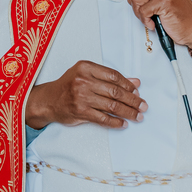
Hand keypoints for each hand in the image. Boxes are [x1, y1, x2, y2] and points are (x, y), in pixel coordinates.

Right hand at [25, 60, 145, 128]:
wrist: (48, 100)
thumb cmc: (68, 86)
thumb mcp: (86, 75)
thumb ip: (109, 78)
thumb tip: (135, 82)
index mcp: (85, 67)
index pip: (114, 76)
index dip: (129, 85)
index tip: (137, 92)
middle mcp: (83, 81)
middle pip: (116, 91)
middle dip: (133, 100)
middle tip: (143, 106)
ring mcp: (81, 97)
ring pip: (112, 106)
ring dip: (129, 112)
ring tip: (138, 116)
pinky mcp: (80, 112)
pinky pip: (103, 118)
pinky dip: (116, 122)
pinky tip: (123, 124)